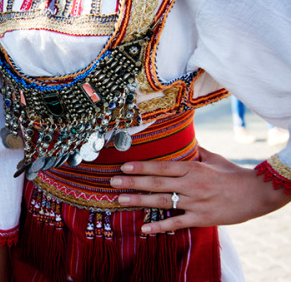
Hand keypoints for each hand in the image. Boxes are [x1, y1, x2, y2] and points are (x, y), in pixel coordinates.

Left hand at [110, 147, 290, 233]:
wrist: (256, 194)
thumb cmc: (232, 174)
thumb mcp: (213, 158)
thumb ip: (195, 150)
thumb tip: (185, 139)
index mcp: (192, 168)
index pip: (161, 166)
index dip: (141, 166)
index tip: (124, 166)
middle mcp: (190, 184)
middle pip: (156, 183)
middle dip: (132, 182)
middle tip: (112, 182)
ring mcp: (195, 202)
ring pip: (162, 201)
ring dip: (139, 201)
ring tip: (120, 200)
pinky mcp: (201, 218)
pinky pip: (177, 223)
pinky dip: (160, 226)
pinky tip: (144, 228)